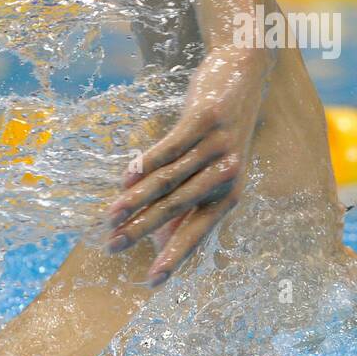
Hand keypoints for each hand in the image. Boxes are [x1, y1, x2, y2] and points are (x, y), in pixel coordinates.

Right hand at [106, 45, 269, 284]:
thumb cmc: (223, 129)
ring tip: (110, 217)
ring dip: (136, 200)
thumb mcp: (215, 167)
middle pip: (177, 208)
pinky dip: (145, 163)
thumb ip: (192, 199)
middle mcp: (226, 174)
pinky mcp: (205, 120)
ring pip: (169, 180)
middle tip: (114, 247)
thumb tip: (160, 236)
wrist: (246, 74)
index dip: (174, 255)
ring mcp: (216, 146)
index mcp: (230, 193)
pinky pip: (170, 147)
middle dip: (143, 231)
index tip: (153, 281)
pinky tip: (125, 178)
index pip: (198, 232)